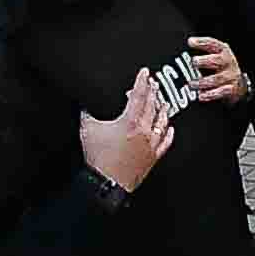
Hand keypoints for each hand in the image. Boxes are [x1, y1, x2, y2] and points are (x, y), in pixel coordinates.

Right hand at [82, 70, 177, 192]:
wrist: (107, 182)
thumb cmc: (99, 159)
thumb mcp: (88, 130)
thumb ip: (87, 114)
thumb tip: (84, 105)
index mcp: (130, 121)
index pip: (139, 95)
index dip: (142, 81)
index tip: (145, 73)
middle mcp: (144, 130)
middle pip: (152, 105)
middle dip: (153, 92)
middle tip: (153, 83)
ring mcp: (151, 144)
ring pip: (162, 121)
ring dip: (162, 109)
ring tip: (162, 101)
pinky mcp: (153, 156)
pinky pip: (166, 142)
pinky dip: (169, 133)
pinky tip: (170, 128)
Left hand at [180, 34, 245, 104]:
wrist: (239, 85)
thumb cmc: (221, 68)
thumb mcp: (215, 57)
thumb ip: (202, 55)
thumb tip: (184, 48)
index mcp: (223, 52)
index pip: (213, 44)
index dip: (202, 42)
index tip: (190, 41)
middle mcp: (228, 63)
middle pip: (217, 60)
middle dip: (205, 61)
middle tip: (194, 62)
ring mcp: (231, 76)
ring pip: (217, 78)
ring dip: (203, 82)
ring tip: (191, 84)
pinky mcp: (232, 89)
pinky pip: (222, 91)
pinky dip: (211, 94)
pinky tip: (201, 96)